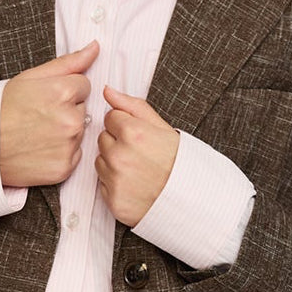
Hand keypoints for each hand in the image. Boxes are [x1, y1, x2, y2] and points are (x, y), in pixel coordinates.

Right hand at [0, 40, 98, 186]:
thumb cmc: (1, 109)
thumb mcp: (30, 77)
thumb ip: (68, 62)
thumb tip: (95, 47)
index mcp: (63, 92)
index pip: (84, 85)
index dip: (63, 91)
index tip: (45, 98)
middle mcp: (70, 119)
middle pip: (83, 109)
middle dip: (66, 111)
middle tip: (38, 117)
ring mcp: (68, 146)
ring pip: (79, 133)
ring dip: (65, 133)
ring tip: (37, 134)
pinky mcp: (64, 168)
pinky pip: (73, 156)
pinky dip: (61, 154)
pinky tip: (40, 150)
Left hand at [95, 84, 179, 226]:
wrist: (191, 198)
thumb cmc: (178, 161)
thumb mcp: (162, 127)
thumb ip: (132, 106)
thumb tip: (107, 90)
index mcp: (133, 133)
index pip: (110, 117)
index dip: (125, 125)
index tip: (139, 136)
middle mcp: (120, 156)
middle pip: (102, 138)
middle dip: (117, 143)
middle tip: (140, 154)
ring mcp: (115, 180)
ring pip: (100, 161)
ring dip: (113, 163)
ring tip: (137, 169)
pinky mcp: (113, 200)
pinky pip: (102, 184)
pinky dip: (114, 184)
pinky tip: (133, 184)